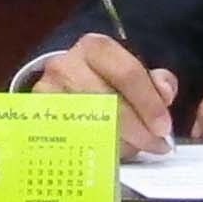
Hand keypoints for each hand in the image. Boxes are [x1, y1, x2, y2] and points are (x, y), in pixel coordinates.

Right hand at [31, 32, 178, 154]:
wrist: (62, 83)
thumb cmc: (104, 80)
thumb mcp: (132, 72)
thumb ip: (156, 82)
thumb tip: (164, 92)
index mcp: (96, 48)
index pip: (127, 73)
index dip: (149, 104)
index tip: (164, 128)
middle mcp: (66, 65)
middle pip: (109, 103)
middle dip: (138, 130)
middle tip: (155, 145)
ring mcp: (47, 92)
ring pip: (90, 126)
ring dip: (118, 142)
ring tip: (133, 148)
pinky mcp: (37, 117)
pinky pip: (71, 140)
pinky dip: (94, 150)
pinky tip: (108, 153)